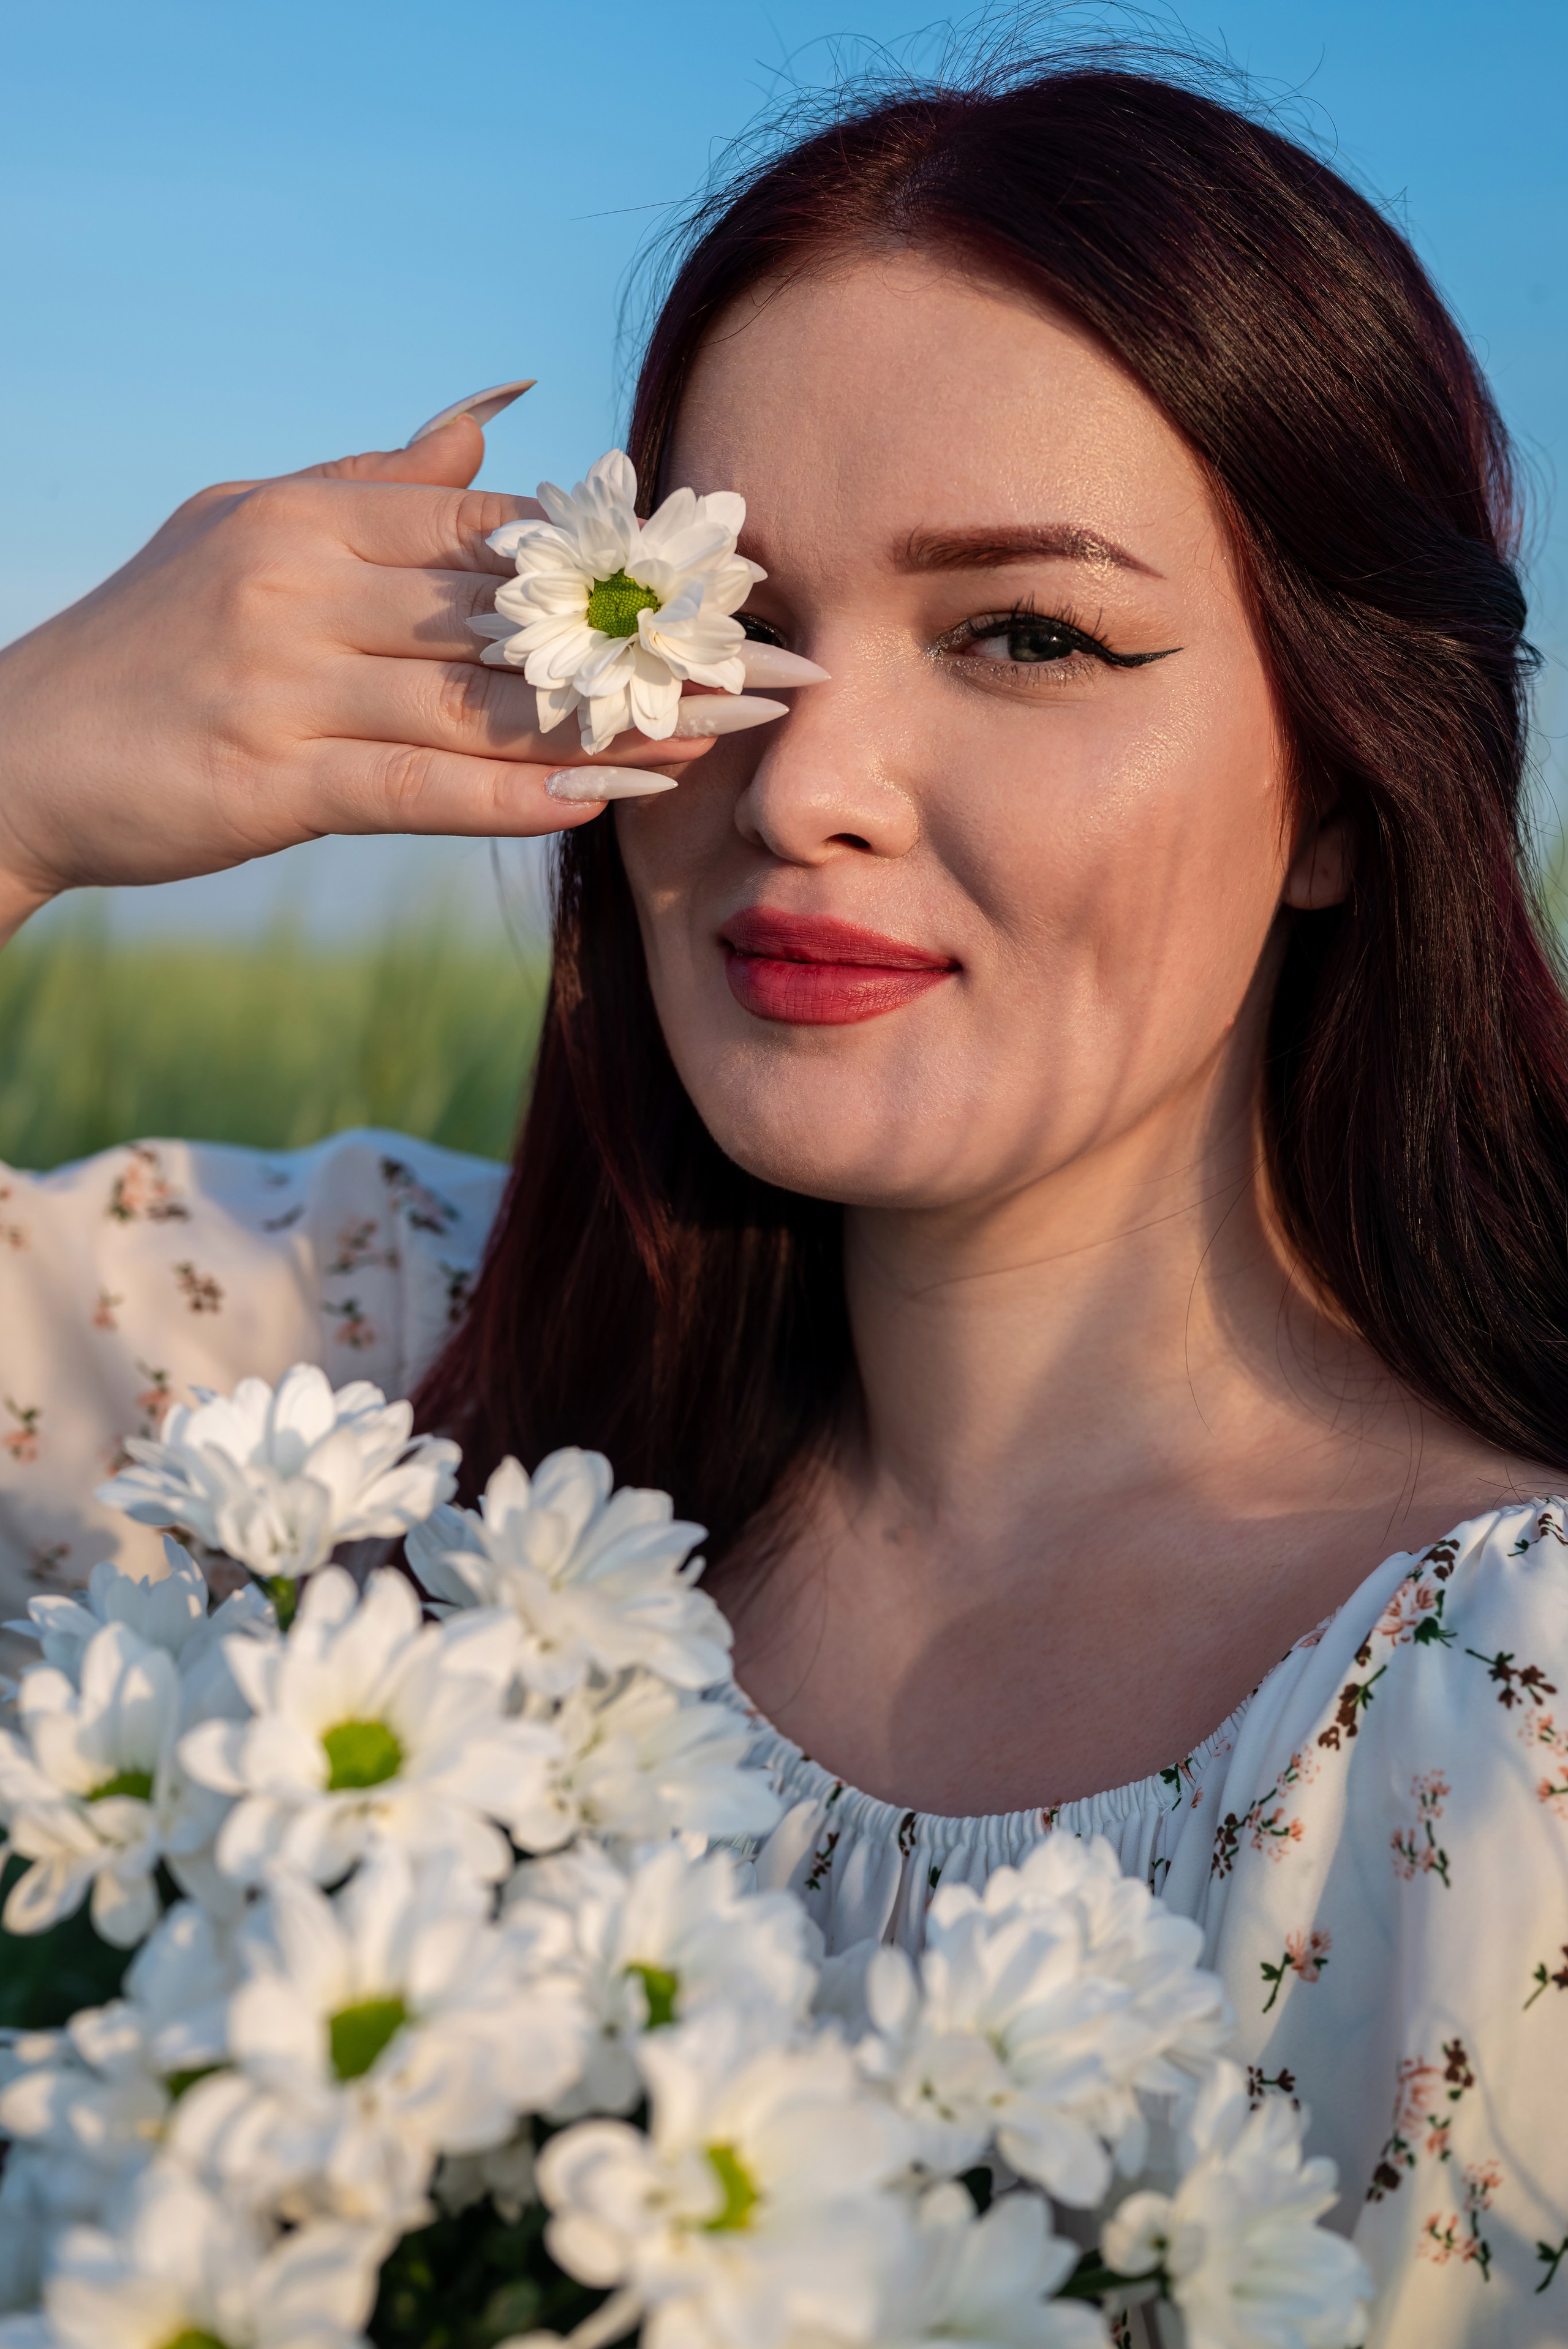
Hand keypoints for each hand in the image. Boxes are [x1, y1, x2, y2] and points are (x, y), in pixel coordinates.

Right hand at [0, 399, 714, 940]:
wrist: (18, 749)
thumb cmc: (148, 640)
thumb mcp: (245, 526)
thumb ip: (374, 483)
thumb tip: (489, 426)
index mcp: (308, 514)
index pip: (494, 529)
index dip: (620, 558)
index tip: (724, 583)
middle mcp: (299, 584)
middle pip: (513, 614)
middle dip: (652, 643)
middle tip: (770, 667)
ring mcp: (281, 684)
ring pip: (480, 704)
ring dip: (614, 726)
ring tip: (725, 738)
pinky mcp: (266, 783)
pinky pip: (415, 789)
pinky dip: (512, 797)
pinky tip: (601, 803)